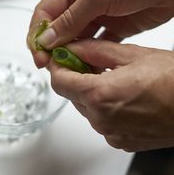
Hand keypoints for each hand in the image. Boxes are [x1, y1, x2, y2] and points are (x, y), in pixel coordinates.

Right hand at [28, 0, 173, 67]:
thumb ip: (71, 18)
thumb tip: (47, 37)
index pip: (46, 10)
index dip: (38, 32)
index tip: (38, 53)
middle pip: (58, 26)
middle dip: (52, 45)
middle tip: (51, 65)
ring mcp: (99, 12)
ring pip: (76, 37)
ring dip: (71, 52)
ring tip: (68, 67)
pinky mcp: (115, 25)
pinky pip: (97, 44)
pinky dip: (91, 56)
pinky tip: (87, 65)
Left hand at [50, 39, 173, 151]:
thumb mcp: (131, 55)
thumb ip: (94, 50)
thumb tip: (72, 47)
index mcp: (100, 96)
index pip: (59, 81)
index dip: (58, 66)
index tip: (62, 57)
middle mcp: (102, 119)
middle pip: (71, 95)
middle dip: (75, 77)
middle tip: (88, 62)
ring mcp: (112, 133)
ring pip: (85, 107)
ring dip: (90, 91)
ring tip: (111, 77)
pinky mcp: (122, 141)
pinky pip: (101, 120)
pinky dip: (103, 106)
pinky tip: (121, 94)